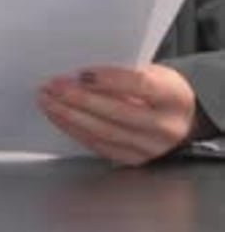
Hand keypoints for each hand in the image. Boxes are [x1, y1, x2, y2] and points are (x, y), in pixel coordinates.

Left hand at [38, 64, 195, 165]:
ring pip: (105, 132)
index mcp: (173, 96)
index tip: (80, 72)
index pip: (139, 85)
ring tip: (48, 100)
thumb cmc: (162, 86)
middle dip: (79, 99)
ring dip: (70, 116)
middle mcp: (165, 127)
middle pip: (117, 113)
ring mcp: (151, 149)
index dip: (109, 79)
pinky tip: (60, 117)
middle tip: (53, 86)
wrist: (182, 116)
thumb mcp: (153, 70)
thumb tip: (80, 71)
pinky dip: (76, 130)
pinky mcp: (135, 161)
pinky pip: (100, 147)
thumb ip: (124, 70)